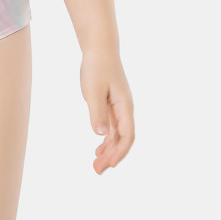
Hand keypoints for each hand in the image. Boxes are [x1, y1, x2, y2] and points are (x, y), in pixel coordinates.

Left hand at [80, 50, 134, 173]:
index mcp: (125, 106)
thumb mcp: (93, 90)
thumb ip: (97, 112)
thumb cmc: (97, 67)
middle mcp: (125, 109)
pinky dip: (106, 139)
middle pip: (123, 138)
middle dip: (112, 156)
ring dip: (108, 150)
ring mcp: (119, 107)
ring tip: (96, 165)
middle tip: (97, 170)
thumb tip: (101, 134)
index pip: (127, 135)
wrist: (100, 48)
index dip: (120, 151)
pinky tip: (98, 148)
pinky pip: (112, 127)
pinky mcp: (111, 105)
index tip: (110, 165)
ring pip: (117, 135)